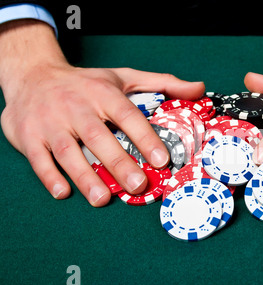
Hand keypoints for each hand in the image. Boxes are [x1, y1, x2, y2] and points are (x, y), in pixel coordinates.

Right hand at [0, 20, 204, 205]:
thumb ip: (162, 83)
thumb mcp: (124, 78)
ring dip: (85, 176)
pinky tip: (63, 192)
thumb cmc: (86, 82)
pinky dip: (49, 176)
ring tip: (102, 199)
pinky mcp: (29, 135)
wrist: (33, 75)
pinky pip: (39, 158)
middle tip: (138, 186)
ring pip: (68, 151)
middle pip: (98, 137)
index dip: (144, 137)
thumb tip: (199, 89)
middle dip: (118, 163)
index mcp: (102, 93)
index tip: (161, 160)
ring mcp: (50, 122)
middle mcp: (76, 106)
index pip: (127, 115)